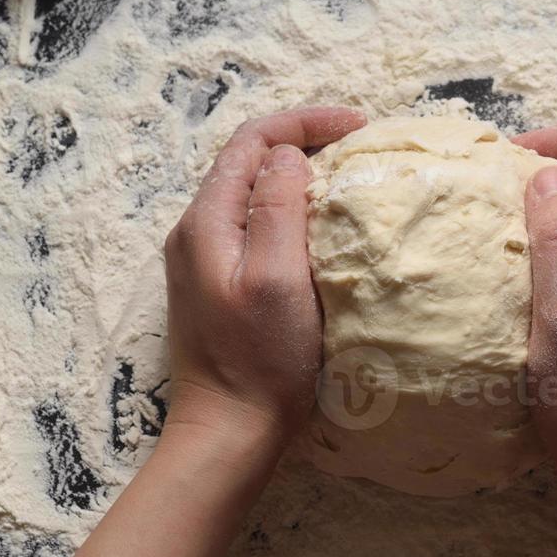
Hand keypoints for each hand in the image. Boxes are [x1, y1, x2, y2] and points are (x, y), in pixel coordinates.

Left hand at [164, 106, 365, 442]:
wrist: (227, 434)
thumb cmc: (259, 361)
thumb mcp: (278, 278)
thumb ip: (278, 208)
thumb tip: (288, 155)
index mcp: (206, 222)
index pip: (252, 141)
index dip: (305, 122)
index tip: (359, 127)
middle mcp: (196, 232)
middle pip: (248, 161)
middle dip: (303, 140)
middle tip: (360, 146)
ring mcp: (203, 260)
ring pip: (252, 192)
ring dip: (298, 174)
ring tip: (348, 176)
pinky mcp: (218, 285)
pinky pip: (253, 225)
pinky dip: (290, 209)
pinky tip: (322, 226)